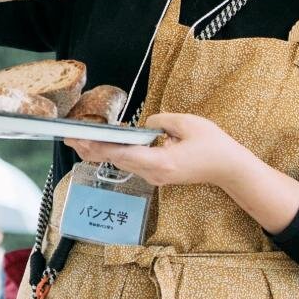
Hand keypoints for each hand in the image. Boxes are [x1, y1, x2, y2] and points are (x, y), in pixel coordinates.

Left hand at [65, 113, 246, 187]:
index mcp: (159, 162)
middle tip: (68, 137)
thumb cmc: (214, 146)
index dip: (97, 146)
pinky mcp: (159, 176)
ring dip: (101, 152)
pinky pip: (132, 164)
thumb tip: (144, 125)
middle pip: (115, 161)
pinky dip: (116, 154)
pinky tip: (105, 145)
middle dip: (91, 149)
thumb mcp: (187, 124)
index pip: (120, 154)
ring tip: (80, 140)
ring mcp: (155, 178)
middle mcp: (153, 174)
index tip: (78, 138)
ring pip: (122, 164)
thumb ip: (160, 121)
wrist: (230, 169)